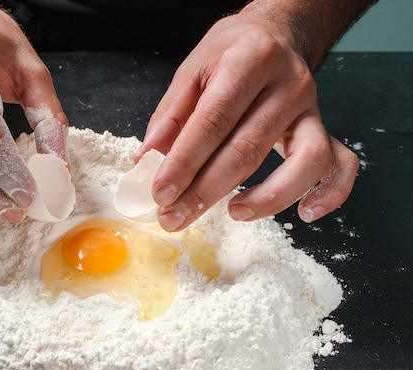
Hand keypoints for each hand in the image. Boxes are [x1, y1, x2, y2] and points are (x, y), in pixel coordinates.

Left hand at [138, 8, 358, 230]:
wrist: (277, 33)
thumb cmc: (231, 53)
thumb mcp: (193, 70)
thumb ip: (170, 115)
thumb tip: (148, 160)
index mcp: (247, 61)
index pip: (213, 121)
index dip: (184, 162)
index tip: (160, 193)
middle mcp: (286, 84)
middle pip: (247, 149)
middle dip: (206, 191)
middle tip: (175, 218)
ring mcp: (311, 108)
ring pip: (302, 161)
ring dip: (267, 199)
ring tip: (233, 213)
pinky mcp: (323, 127)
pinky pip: (340, 163)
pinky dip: (331, 192)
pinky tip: (305, 214)